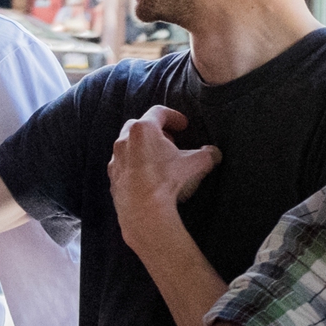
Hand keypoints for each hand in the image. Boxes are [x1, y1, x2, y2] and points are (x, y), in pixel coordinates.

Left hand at [109, 106, 220, 252]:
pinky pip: (124, 166)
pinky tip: (147, 179)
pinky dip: (135, 167)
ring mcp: (115, 160)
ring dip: (143, 149)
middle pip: (139, 126)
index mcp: (143, 130)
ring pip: (128, 146)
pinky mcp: (112, 179)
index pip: (158, 112)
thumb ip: (207, 155)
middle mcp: (124, 140)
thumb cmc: (168, 182)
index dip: (174, 116)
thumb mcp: (196, 165)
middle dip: (156, 131)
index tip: (184, 125)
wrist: (144, 213)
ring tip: (159, 161)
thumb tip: (213, 153)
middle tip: (170, 141)